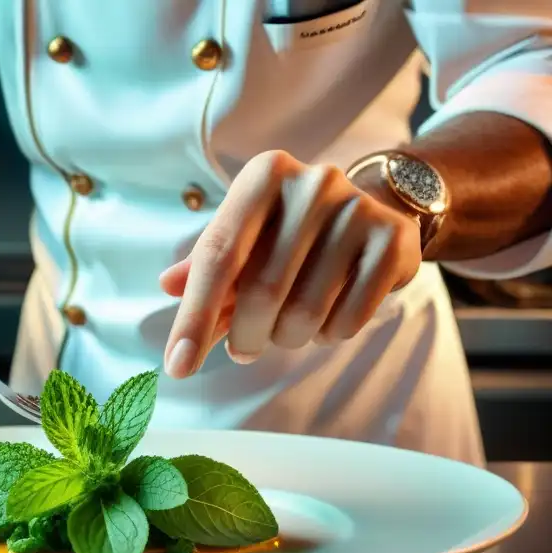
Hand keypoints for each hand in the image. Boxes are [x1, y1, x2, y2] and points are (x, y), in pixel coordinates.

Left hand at [161, 150, 421, 376]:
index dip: (194, 317)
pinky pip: (348, 319)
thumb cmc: (287, 232)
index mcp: (263, 176)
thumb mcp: (243, 239)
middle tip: (243, 349)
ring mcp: (357, 209)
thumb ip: (204, 268)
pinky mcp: (392, 240)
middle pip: (261, 291)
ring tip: (286, 328)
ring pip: (305, 312)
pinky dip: (328, 336)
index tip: (178, 367)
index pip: (217, 256)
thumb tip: (168, 285)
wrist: (374, 210)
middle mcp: (312, 184)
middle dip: (245, 336)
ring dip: (287, 338)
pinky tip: (324, 321)